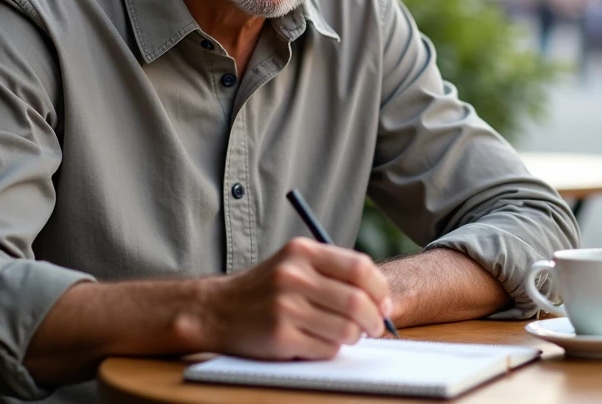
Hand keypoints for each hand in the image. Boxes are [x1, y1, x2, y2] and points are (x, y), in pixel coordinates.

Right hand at [194, 237, 390, 359]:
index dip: (380, 289)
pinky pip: (326, 348)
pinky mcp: (280, 337)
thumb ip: (333, 272)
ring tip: (347, 335)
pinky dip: (331, 349)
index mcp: (302, 252)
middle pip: (358, 301)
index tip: (385, 303)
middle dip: (375, 319)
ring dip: (354, 337)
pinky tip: (320, 342)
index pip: (360, 268)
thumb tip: (381, 298)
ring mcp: (285, 307)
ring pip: (346, 329)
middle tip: (376, 327)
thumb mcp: (294, 264)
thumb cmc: (265, 289)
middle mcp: (293, 276)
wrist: (216, 310)